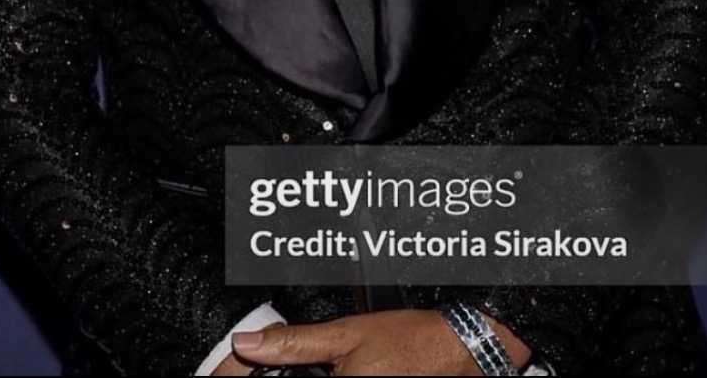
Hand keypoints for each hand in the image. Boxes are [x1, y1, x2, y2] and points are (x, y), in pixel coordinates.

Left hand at [227, 309, 531, 374]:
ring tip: (341, 363)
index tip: (247, 367)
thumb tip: (247, 343)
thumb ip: (293, 343)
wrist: (460, 353)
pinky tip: (347, 371)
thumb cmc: (412, 342)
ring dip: (316, 376)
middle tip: (327, 360)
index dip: (258, 376)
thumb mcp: (347, 333)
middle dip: (294, 375)